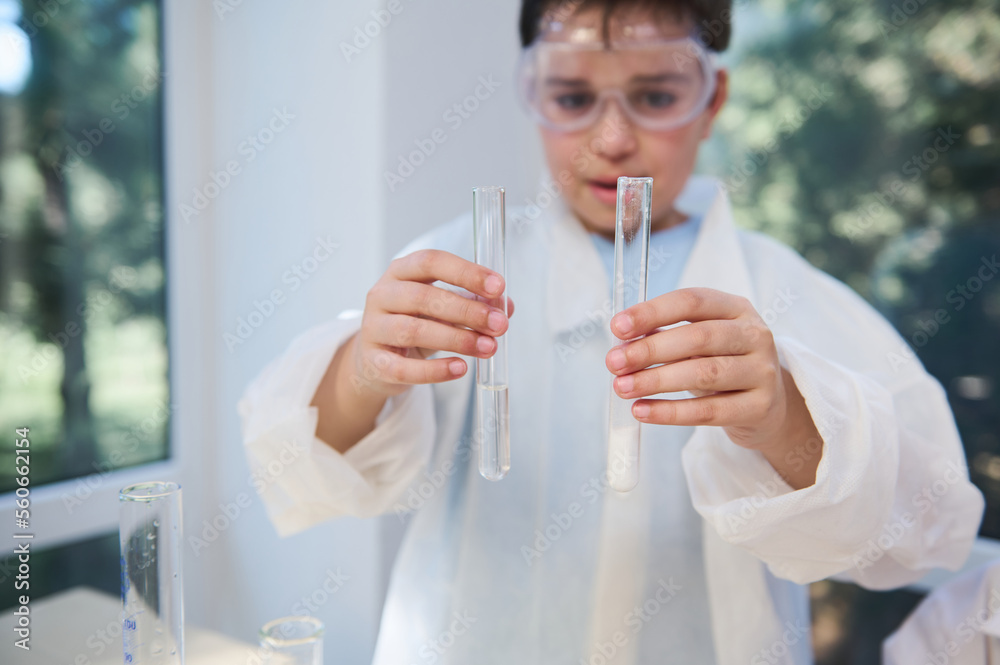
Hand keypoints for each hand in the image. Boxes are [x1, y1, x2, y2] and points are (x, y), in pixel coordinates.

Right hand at [351, 249, 512, 396]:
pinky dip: (435, 370)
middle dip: (467, 311)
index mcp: (401, 271)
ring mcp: (373, 329)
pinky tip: (460, 369)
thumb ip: (473, 302)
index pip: (430, 261)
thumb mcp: (442, 307)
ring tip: (486, 348)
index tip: (498, 287)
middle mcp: (382, 295)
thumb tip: (506, 307)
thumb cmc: (415, 323)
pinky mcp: (374, 363)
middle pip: (424, 297)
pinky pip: (404, 368)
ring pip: (413, 331)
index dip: (466, 272)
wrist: (377, 359)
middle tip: (499, 324)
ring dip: (456, 339)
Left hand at [605, 287, 819, 487]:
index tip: (617, 327)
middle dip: (650, 350)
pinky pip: (709, 411)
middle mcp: (754, 335)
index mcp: (736, 308)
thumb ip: (666, 335)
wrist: (767, 406)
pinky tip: (643, 411)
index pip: (692, 301)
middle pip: (698, 337)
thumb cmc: (722, 364)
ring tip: (622, 387)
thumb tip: (623, 341)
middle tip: (614, 363)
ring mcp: (762, 371)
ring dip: (656, 380)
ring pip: (704, 374)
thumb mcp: (700, 342)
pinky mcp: (759, 407)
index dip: (652, 312)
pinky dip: (671, 412)